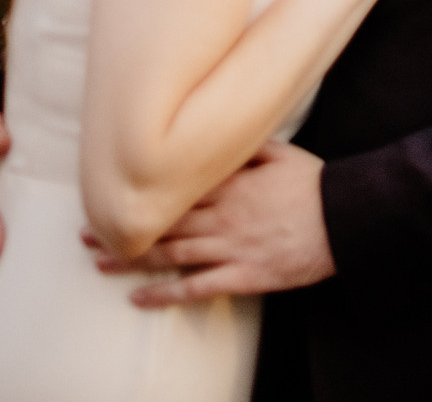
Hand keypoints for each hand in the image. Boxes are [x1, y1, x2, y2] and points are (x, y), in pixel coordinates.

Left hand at [88, 140, 335, 303]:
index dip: (138, 193)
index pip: (174, 188)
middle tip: (85, 233)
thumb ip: (248, 146)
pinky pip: (196, 288)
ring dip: (131, 260)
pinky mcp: (244, 275)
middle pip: (162, 222)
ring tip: (98, 262)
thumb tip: (221, 132)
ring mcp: (230, 247)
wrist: (346, 217)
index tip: (108, 194)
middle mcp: (222, 215)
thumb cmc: (316, 184)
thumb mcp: (283, 153)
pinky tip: (139, 299)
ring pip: (171, 255)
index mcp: (230, 184)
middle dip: (121, 227)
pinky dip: (165, 295)